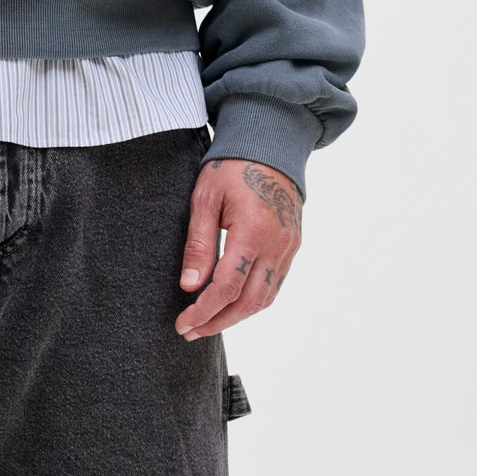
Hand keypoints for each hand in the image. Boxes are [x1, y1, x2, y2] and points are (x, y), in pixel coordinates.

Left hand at [176, 159, 302, 339]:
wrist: (272, 144)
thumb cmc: (232, 167)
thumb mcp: (205, 199)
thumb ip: (198, 244)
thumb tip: (190, 286)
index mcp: (253, 230)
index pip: (227, 287)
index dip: (204, 311)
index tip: (183, 323)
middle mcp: (277, 243)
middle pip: (248, 302)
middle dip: (218, 322)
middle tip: (191, 331)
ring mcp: (289, 246)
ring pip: (264, 299)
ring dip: (236, 317)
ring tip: (207, 323)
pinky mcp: (293, 246)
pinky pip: (274, 286)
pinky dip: (252, 302)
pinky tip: (230, 305)